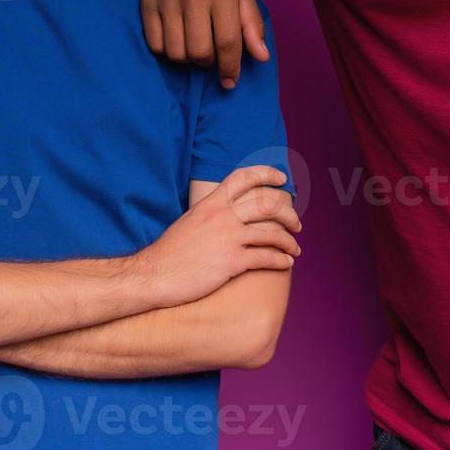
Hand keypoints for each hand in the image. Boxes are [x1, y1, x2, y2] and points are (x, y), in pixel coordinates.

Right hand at [137, 165, 301, 307]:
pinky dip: (281, 260)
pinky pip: (266, 257)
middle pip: (267, 204)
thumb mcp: (190, 221)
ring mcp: (228, 238)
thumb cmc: (170, 252)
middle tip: (296, 224)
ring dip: (289, 241)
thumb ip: (211, 213)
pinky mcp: (232, 261)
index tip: (282, 179)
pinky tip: (286, 263)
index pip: (244, 177)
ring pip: (272, 232)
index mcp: (211, 203)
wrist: (154, 275)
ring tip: (294, 248)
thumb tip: (229, 212)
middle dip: (288, 213)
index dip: (266, 174)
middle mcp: (222, 216)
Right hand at [141, 0, 269, 88]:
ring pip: (175, 52)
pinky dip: (167, 50)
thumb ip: (252, 22)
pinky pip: (154, 44)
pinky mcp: (146, 2)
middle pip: (199, 52)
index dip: (231, 68)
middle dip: (208, 62)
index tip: (230, 81)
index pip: (228, 41)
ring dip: (187, 58)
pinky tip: (176, 38)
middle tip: (211, 52)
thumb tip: (261, 57)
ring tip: (193, 44)